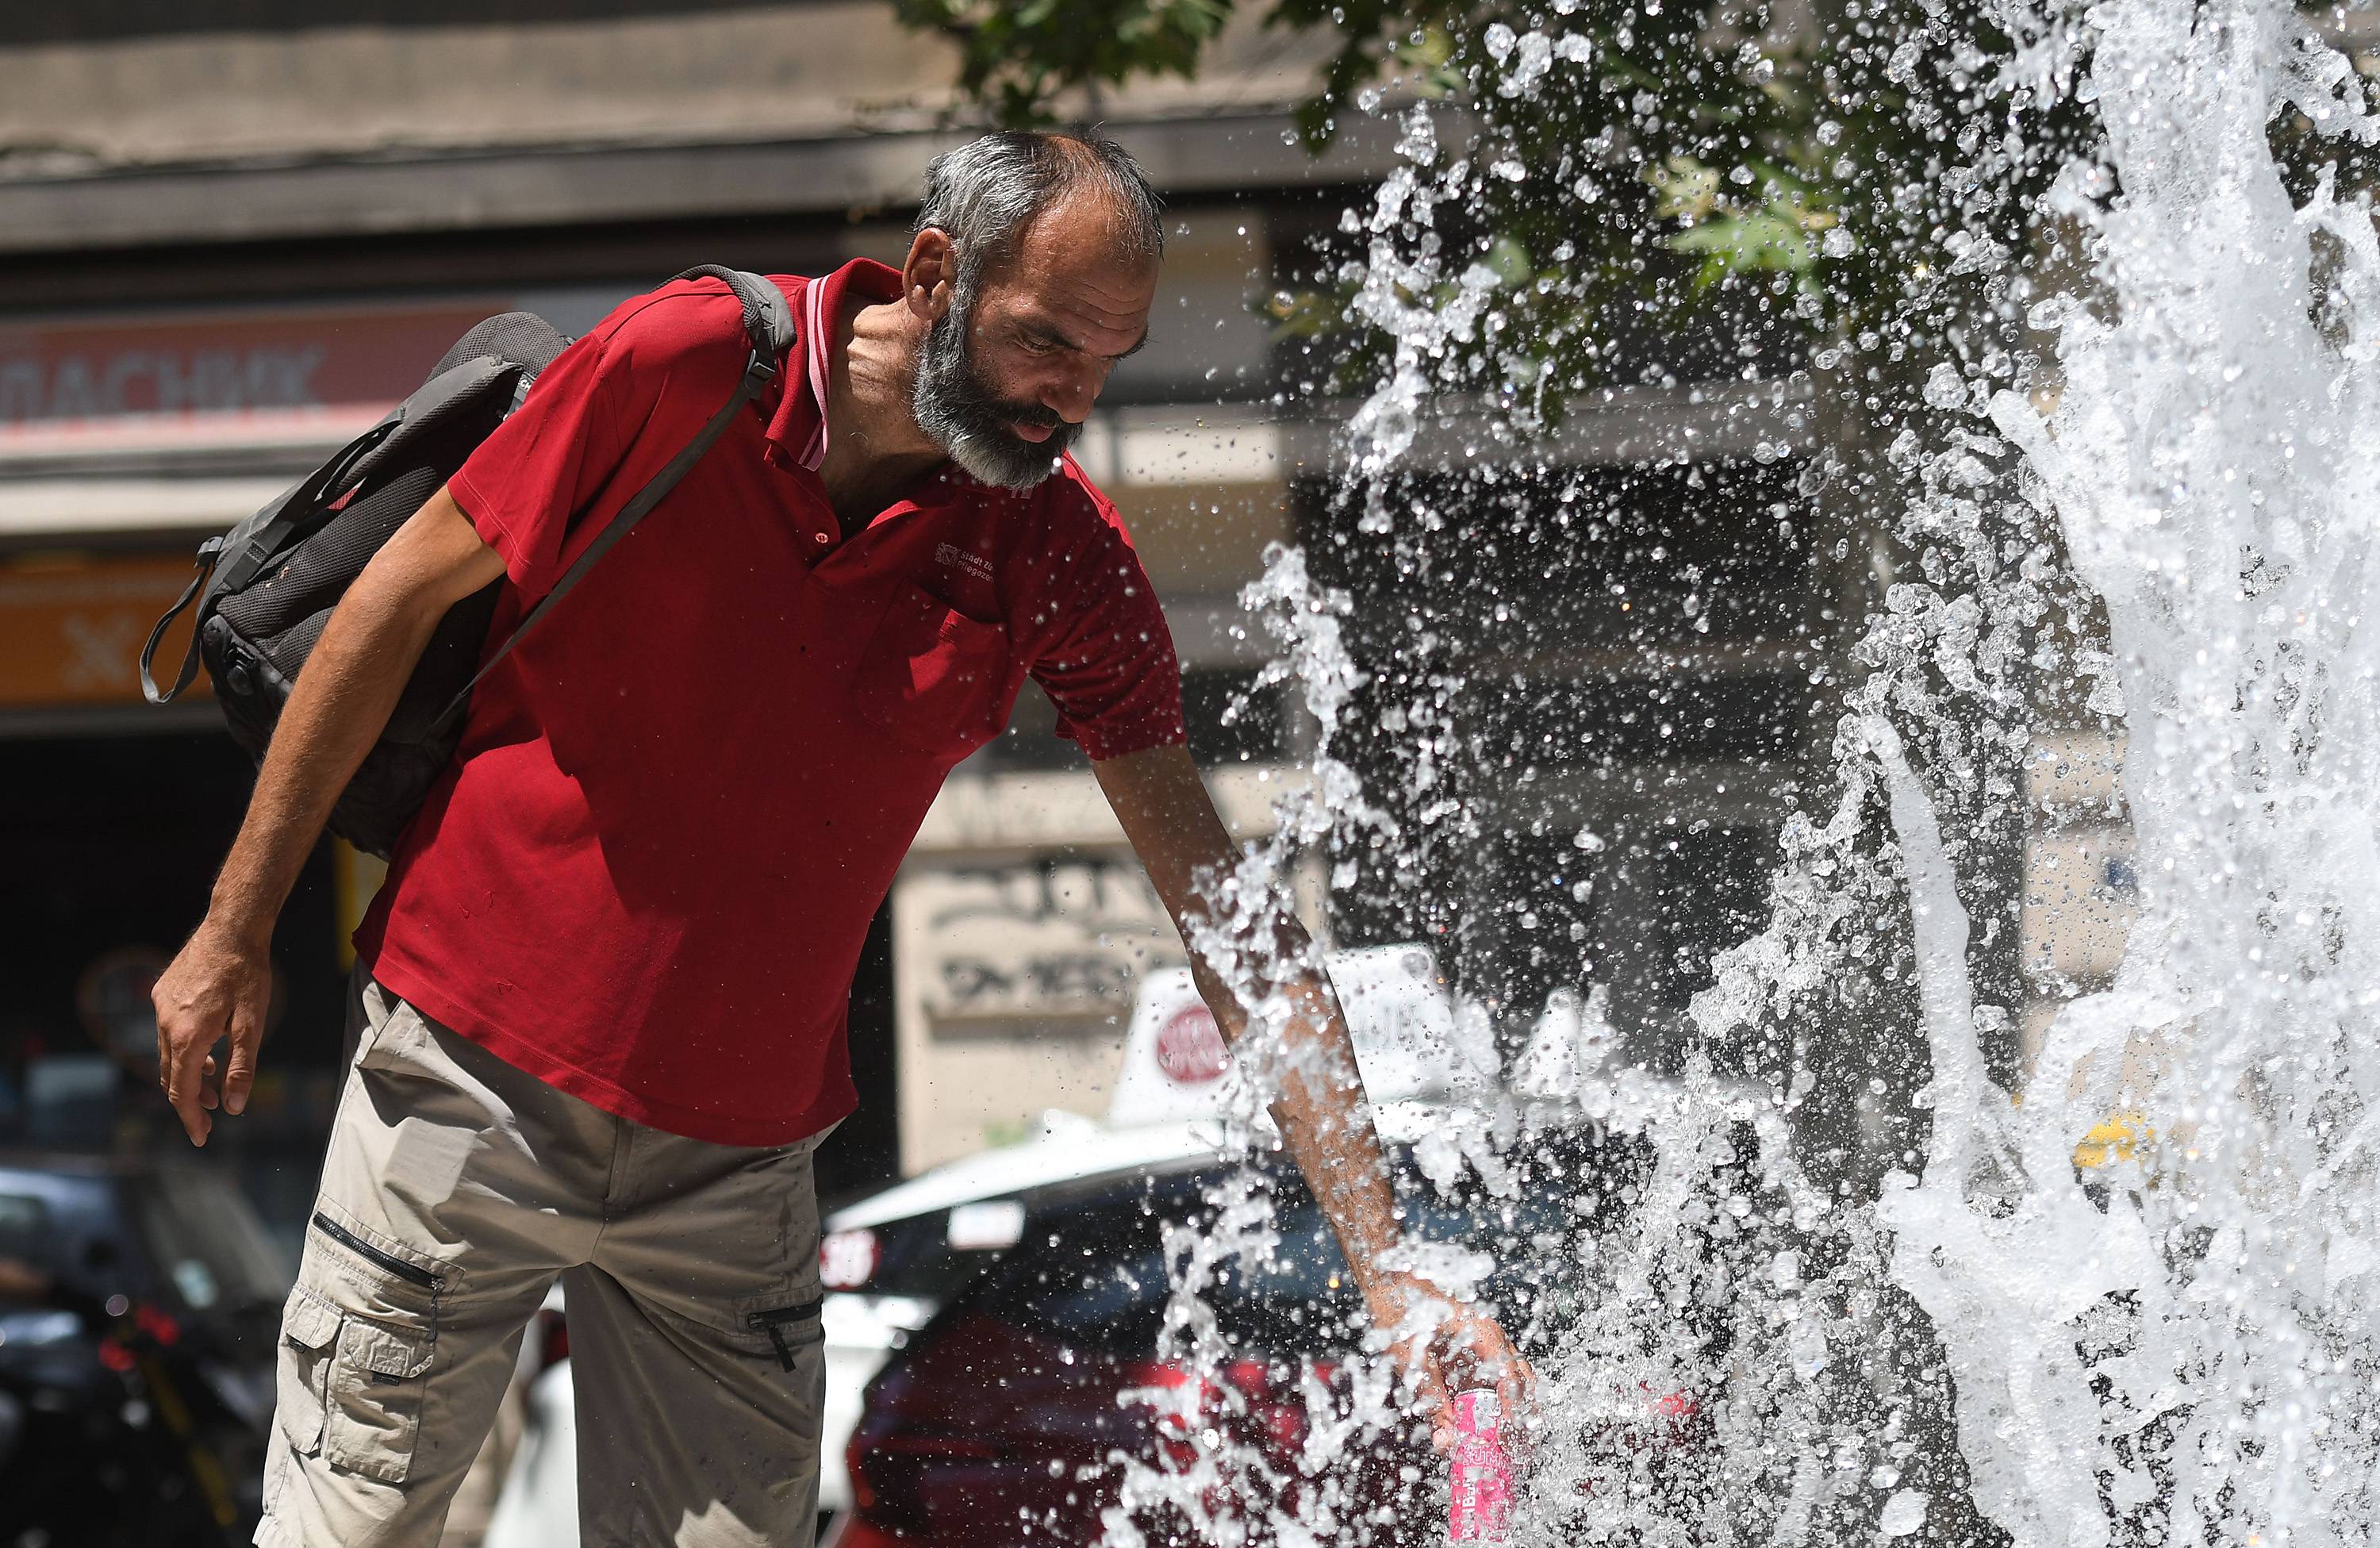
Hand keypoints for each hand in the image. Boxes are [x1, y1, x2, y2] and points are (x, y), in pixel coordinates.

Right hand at [151, 920, 272, 1145]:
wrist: (231, 927)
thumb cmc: (248, 974)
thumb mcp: (253, 1024)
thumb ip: (242, 1066)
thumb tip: (236, 1106)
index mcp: (188, 1036)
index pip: (183, 1091)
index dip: (191, 1118)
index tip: (201, 1139)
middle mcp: (166, 1024)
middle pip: (172, 1077)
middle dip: (190, 1102)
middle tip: (210, 1120)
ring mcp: (160, 1007)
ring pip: (168, 1055)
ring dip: (188, 1076)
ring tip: (213, 1092)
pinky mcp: (161, 993)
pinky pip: (167, 1032)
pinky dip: (184, 1051)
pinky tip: (206, 1054)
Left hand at [1370, 1272, 1536, 1454]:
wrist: (1391, 1283)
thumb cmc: (1402, 1312)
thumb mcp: (1412, 1361)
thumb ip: (1432, 1402)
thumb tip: (1447, 1443)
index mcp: (1484, 1335)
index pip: (1512, 1379)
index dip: (1512, 1413)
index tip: (1505, 1440)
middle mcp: (1494, 1340)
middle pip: (1524, 1383)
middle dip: (1523, 1419)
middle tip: (1513, 1452)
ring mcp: (1488, 1347)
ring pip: (1515, 1384)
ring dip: (1512, 1414)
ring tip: (1504, 1447)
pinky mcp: (1477, 1355)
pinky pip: (1496, 1383)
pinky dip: (1496, 1407)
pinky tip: (1485, 1429)